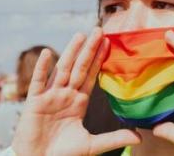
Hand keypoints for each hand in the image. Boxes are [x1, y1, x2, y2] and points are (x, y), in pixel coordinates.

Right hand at [12, 27, 140, 155]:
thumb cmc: (63, 155)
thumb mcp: (92, 146)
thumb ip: (113, 139)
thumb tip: (139, 137)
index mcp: (78, 102)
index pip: (91, 76)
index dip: (99, 59)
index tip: (108, 43)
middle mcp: (65, 95)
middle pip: (79, 67)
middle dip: (89, 49)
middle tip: (98, 30)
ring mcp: (50, 97)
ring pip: (62, 70)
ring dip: (70, 52)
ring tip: (80, 35)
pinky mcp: (34, 103)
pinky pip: (38, 82)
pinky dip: (42, 68)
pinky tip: (47, 52)